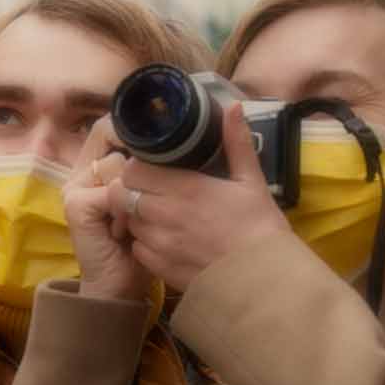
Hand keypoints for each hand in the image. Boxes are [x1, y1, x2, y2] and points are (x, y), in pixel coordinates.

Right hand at [65, 119, 154, 301]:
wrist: (120, 284)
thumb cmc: (140, 243)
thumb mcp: (148, 199)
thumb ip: (150, 170)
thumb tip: (177, 140)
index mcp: (95, 167)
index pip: (108, 128)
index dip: (132, 131)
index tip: (161, 146)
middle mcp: (81, 172)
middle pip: (112, 138)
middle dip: (140, 164)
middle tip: (152, 193)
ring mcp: (74, 187)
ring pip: (118, 165)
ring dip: (136, 193)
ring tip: (133, 221)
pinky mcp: (75, 204)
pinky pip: (112, 191)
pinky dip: (126, 211)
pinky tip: (124, 231)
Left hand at [119, 103, 290, 290]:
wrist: (262, 277)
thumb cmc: (260, 227)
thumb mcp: (251, 180)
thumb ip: (237, 142)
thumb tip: (234, 107)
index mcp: (184, 188)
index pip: (134, 169)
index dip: (138, 167)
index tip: (151, 168)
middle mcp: (164, 214)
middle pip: (122, 194)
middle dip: (131, 189)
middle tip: (149, 190)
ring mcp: (159, 243)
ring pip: (128, 221)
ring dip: (137, 215)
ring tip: (158, 215)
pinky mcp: (160, 267)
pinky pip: (137, 248)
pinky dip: (144, 242)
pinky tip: (164, 240)